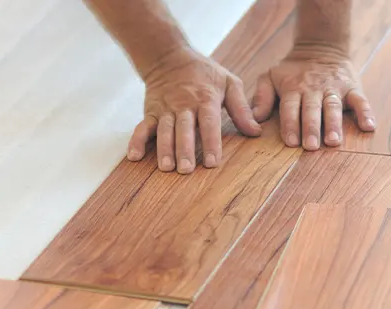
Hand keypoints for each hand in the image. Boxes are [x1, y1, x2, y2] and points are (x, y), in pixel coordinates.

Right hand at [127, 48, 261, 173]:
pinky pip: (142, 127)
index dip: (211, 142)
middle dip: (185, 149)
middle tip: (186, 170)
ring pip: (164, 131)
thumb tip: (256, 131)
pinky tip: (134, 157)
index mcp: (206, 98)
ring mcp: (165, 109)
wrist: (170, 57)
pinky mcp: (151, 112)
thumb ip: (242, 108)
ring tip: (166, 167)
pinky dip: (136, 141)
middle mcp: (184, 105)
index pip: (209, 122)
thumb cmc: (205, 74)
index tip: (213, 162)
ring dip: (164, 149)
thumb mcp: (229, 83)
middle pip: (184, 129)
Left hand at [251, 44, 375, 149]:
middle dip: (311, 128)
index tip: (291, 142)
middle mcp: (313, 88)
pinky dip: (366, 112)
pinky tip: (369, 126)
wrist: (320, 46)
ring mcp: (334, 88)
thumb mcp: (270, 76)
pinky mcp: (351, 87)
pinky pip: (360, 100)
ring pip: (333, 107)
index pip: (290, 108)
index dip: (290, 124)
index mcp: (293, 88)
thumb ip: (261, 96)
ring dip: (334, 124)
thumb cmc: (292, 70)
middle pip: (312, 109)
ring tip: (334, 141)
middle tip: (311, 146)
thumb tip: (254, 119)